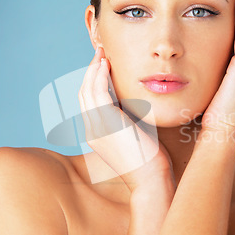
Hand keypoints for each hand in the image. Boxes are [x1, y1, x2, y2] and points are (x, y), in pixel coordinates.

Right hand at [78, 46, 175, 192]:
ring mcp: (96, 127)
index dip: (93, 82)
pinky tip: (106, 64)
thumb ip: (129, 120)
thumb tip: (134, 104)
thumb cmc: (149, 162)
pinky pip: (97, 92)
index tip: (103, 66)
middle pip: (83, 93)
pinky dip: (99, 75)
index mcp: (97, 134)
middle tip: (100, 54)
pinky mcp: (105, 123)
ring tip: (102, 54)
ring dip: (93, 69)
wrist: (151, 181)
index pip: (89, 102)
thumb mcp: (135, 137)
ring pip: (87, 90)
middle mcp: (91, 130)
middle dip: (90, 72)